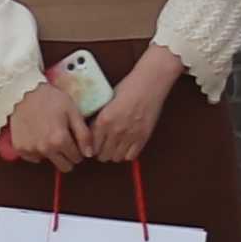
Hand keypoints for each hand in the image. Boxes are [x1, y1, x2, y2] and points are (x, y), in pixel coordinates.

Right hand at [0, 80, 90, 166]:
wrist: (24, 92)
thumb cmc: (52, 100)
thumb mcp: (73, 112)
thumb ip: (83, 135)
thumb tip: (89, 154)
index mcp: (60, 141)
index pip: (77, 158)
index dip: (79, 150)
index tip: (76, 142)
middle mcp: (44, 149)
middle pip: (63, 166)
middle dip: (68, 156)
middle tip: (65, 141)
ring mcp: (30, 150)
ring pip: (48, 161)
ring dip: (51, 153)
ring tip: (49, 134)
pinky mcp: (19, 148)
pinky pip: (33, 157)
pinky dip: (37, 151)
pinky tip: (38, 136)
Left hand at [82, 45, 183, 162]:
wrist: (150, 83)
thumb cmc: (128, 88)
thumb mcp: (107, 101)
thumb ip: (99, 118)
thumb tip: (92, 132)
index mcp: (103, 120)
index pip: (91, 146)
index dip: (90, 148)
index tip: (93, 146)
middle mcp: (115, 130)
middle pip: (102, 155)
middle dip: (101, 153)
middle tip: (104, 147)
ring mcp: (130, 134)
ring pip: (116, 157)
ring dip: (114, 154)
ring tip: (115, 147)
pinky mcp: (143, 136)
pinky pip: (132, 156)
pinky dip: (128, 154)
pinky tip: (127, 146)